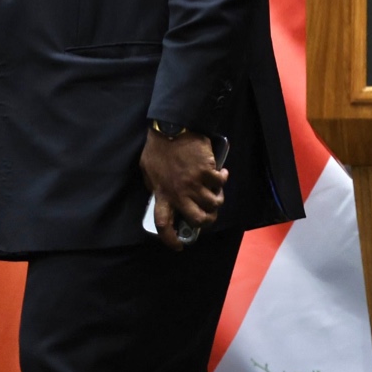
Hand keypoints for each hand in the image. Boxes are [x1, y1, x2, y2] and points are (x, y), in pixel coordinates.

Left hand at [139, 129, 226, 251]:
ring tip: (216, 192)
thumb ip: (155, 186)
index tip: (178, 245)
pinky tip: (222, 173)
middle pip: (197, 220)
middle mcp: (180, 193)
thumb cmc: (158, 148)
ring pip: (213, 204)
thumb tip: (161, 195)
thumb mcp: (148, 170)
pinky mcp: (207, 172)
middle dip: (206, 221)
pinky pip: (220, 183)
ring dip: (218, 199)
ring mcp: (195, 183)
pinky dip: (223, 179)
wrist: (172, 127)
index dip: (170, 239)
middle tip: (207, 216)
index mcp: (162, 194)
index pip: (163, 224)